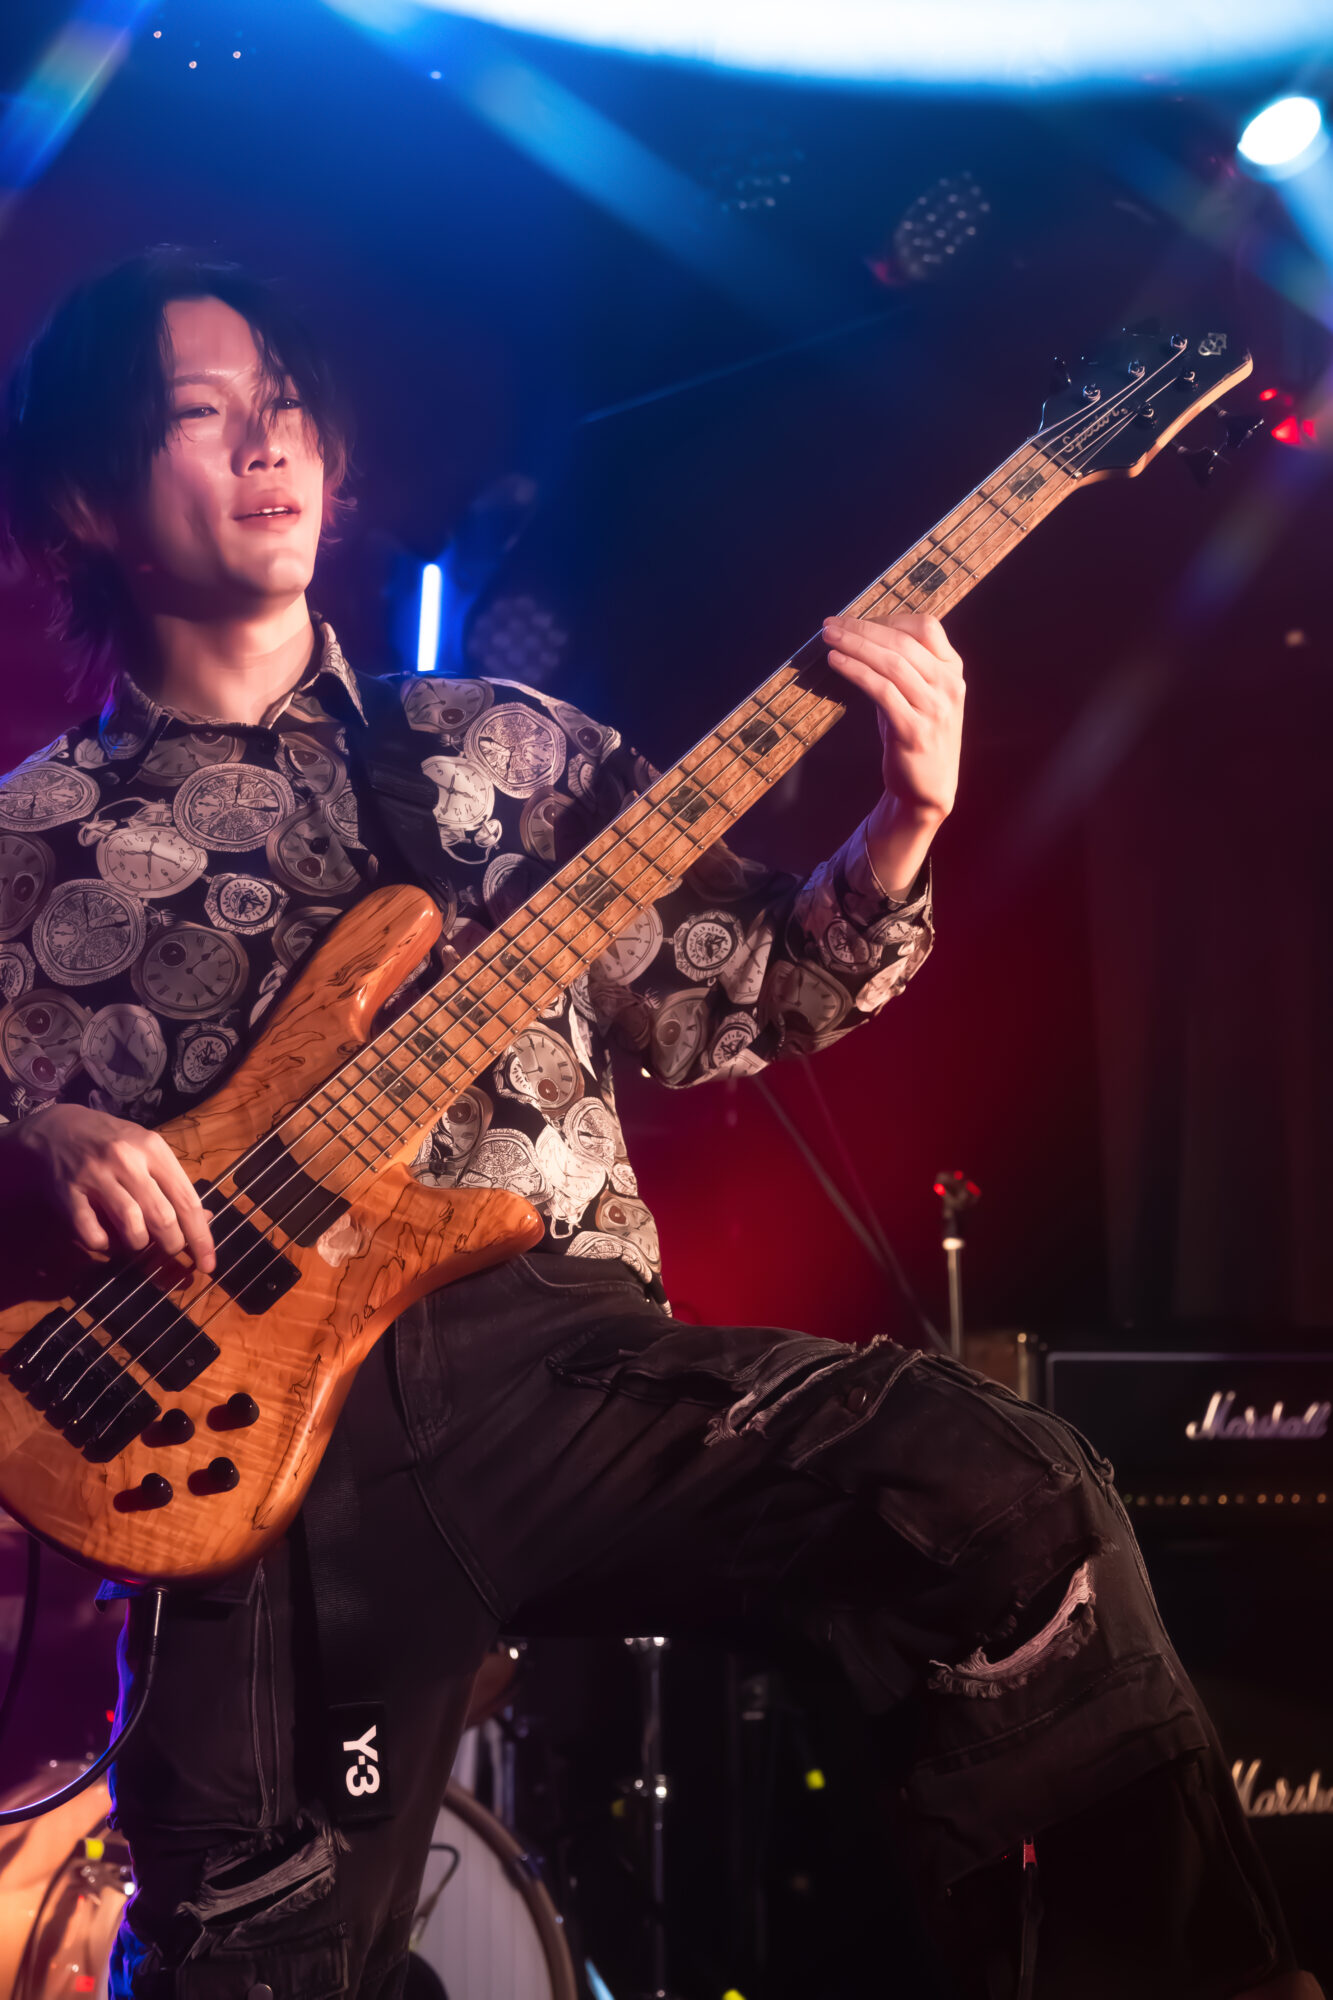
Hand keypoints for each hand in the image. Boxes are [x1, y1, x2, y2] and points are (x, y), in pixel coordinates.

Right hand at [0, 1105, 214, 1272]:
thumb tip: (205, 1220)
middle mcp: (126, 1160)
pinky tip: (106, 1237)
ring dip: (139, 1244)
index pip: (187, 1200)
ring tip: (137, 1239)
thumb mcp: (147, 1149)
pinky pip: (93, 1235)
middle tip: (170, 1249)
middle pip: (163, 1218)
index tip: (208, 1263)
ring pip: (132, 1228)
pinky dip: (104, 1245)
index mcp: (153, 1148)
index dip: (201, 1237)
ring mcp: (95, 1177)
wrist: (56, 1126)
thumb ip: (172, 1182)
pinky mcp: (68, 1194)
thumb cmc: (111, 1140)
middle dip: (172, 1244)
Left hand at [823, 610, 964, 821]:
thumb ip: (902, 666)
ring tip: (830, 639)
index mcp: (952, 670)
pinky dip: (857, 672)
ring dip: (856, 646)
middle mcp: (949, 686)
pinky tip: (837, 663)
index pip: (926, 627)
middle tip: (831, 624)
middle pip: (903, 643)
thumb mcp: (917, 695)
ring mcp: (935, 709)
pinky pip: (882, 691)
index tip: (856, 620)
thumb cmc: (915, 735)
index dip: (888, 618)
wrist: (928, 788)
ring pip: (892, 664)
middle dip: (862, 629)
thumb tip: (862, 635)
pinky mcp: (915, 731)